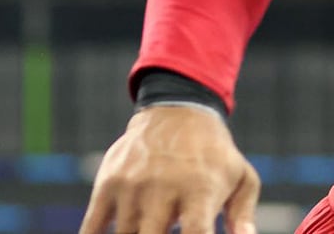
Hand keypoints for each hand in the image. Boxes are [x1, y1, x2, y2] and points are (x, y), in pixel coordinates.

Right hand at [78, 105, 259, 233]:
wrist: (179, 111)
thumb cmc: (213, 155)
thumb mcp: (240, 176)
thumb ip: (243, 214)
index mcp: (200, 190)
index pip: (196, 232)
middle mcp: (164, 189)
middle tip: (167, 231)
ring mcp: (132, 188)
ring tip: (153, 225)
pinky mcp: (107, 185)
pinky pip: (91, 230)